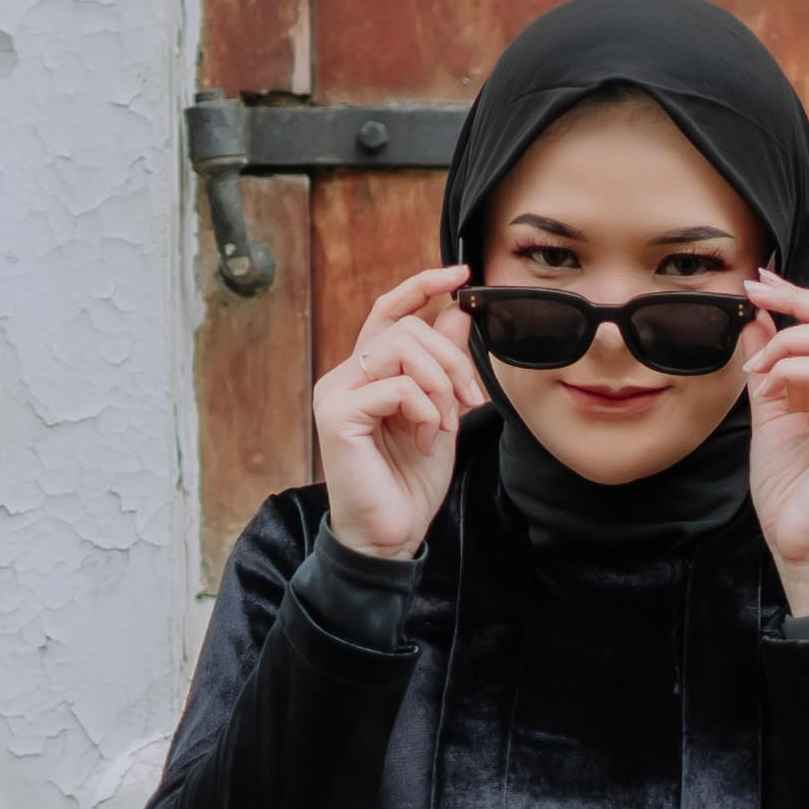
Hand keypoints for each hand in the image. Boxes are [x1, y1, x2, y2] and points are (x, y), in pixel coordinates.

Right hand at [309, 265, 484, 559]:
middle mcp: (345, 377)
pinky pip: (396, 387)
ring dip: (441, 385)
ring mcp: (336, 394)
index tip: (462, 274)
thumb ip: (445, 365)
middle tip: (472, 400)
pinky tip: (424, 441)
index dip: (422, 284)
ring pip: (401, 349)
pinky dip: (425, 411)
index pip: (389, 309)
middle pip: (407, 329)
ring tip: (445, 424)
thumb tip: (456, 312)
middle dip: (453, 359)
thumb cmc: (409, 481)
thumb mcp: (441, 413)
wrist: (391, 534)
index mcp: (368, 374)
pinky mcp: (337, 417)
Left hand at [741, 272, 808, 614]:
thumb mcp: (769, 416)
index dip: (800, 295)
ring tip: (757, 368)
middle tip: (755, 292)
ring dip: (787, 341)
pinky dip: (792, 369)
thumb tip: (756, 324)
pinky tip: (769, 387)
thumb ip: (767, 371)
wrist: (800, 546)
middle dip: (797, 298)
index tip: (760, 282)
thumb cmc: (790, 491)